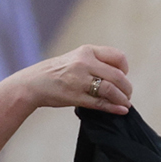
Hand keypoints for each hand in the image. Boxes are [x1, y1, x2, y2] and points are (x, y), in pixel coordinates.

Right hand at [10, 44, 131, 113]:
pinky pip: (101, 103)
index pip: (117, 57)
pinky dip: (114, 108)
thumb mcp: (76, 58)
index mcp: (86, 51)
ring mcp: (79, 80)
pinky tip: (121, 110)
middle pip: (118, 76)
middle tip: (126, 95)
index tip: (122, 77)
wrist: (34, 83)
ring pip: (111, 90)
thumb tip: (120, 76)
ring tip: (124, 103)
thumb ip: (96, 62)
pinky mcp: (76, 96)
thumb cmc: (58, 72)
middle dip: (126, 88)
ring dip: (122, 99)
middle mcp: (84, 63)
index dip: (125, 69)